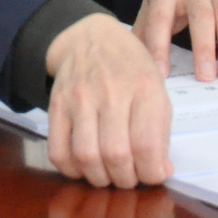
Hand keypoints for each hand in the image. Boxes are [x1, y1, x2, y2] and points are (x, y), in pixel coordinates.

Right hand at [44, 14, 171, 187]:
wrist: (91, 38)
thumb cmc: (130, 67)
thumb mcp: (157, 88)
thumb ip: (160, 131)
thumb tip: (160, 172)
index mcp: (144, 87)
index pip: (146, 144)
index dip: (151, 172)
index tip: (153, 174)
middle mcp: (111, 91)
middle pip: (115, 155)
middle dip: (126, 179)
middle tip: (130, 177)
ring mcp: (79, 98)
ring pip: (86, 156)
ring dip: (100, 178)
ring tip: (109, 175)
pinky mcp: (56, 105)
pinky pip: (58, 151)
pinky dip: (72, 170)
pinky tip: (84, 166)